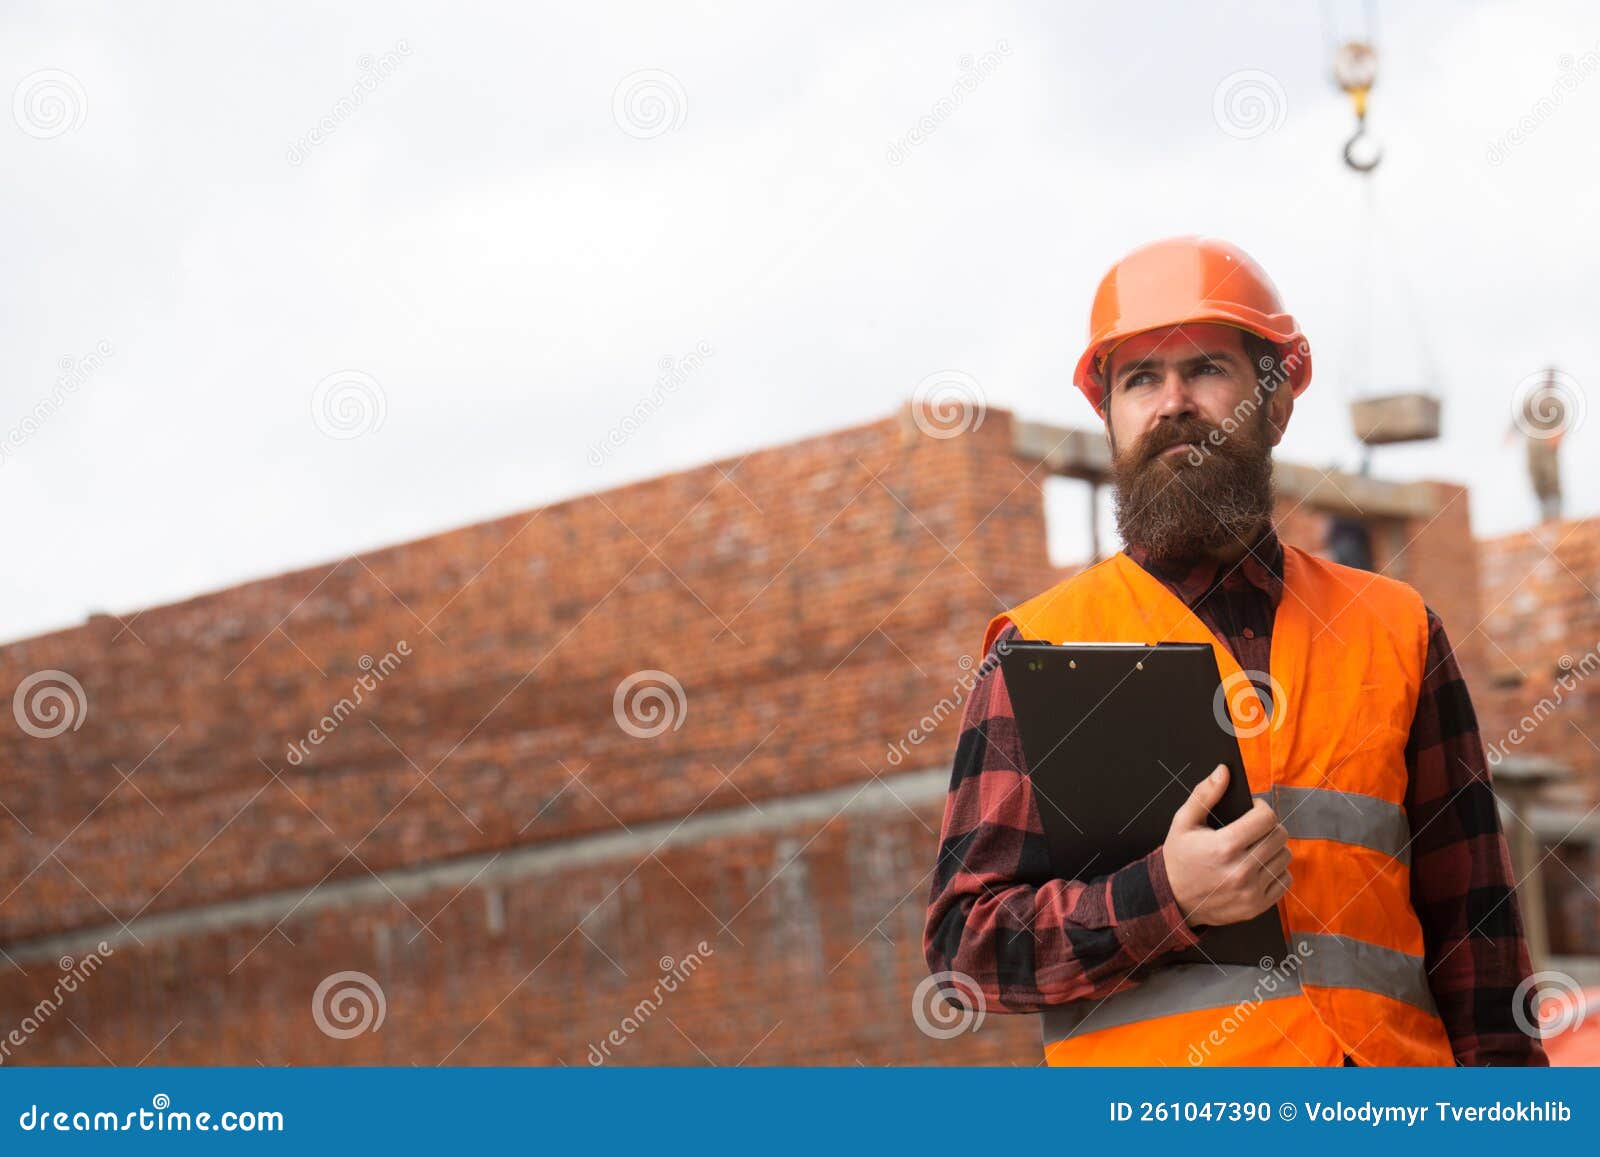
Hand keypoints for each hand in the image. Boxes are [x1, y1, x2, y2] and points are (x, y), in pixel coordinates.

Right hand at [1162, 764, 1290, 927]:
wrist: (1172, 899)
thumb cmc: (1179, 857)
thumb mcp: (1183, 822)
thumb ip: (1204, 794)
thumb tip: (1223, 770)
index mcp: (1224, 846)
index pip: (1267, 818)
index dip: (1262, 808)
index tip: (1253, 809)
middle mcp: (1241, 870)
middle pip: (1279, 836)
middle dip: (1269, 826)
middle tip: (1253, 828)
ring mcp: (1251, 891)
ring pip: (1285, 857)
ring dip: (1274, 848)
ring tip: (1255, 847)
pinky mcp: (1257, 906)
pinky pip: (1285, 880)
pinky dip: (1276, 870)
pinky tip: (1258, 867)